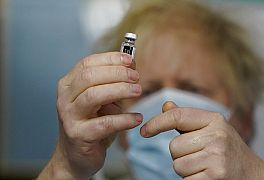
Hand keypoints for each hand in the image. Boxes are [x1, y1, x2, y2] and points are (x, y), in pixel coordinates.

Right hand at [38, 52, 142, 179]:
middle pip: (90, 76)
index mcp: (69, 85)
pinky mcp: (79, 135)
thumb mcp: (101, 100)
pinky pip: (104, 123)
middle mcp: (65, 98)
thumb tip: (131, 65)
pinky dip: (124, 119)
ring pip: (94, 95)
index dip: (110, 59)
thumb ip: (112, 83)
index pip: (87, 63)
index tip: (130, 61)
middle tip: (136, 78)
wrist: (76, 156)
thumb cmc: (91, 124)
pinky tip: (137, 118)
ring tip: (138, 91)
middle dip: (117, 73)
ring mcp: (69, 117)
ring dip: (120, 90)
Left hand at [141, 102, 263, 179]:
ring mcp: (217, 156)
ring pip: (177, 164)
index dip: (156, 123)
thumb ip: (188, 120)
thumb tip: (166, 105)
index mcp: (214, 120)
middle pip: (174, 146)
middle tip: (200, 157)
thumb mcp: (212, 129)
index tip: (143, 131)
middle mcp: (217, 135)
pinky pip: (185, 179)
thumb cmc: (228, 151)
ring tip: (205, 167)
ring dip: (186, 169)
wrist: (254, 175)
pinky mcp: (216, 175)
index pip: (177, 116)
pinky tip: (207, 177)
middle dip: (181, 155)